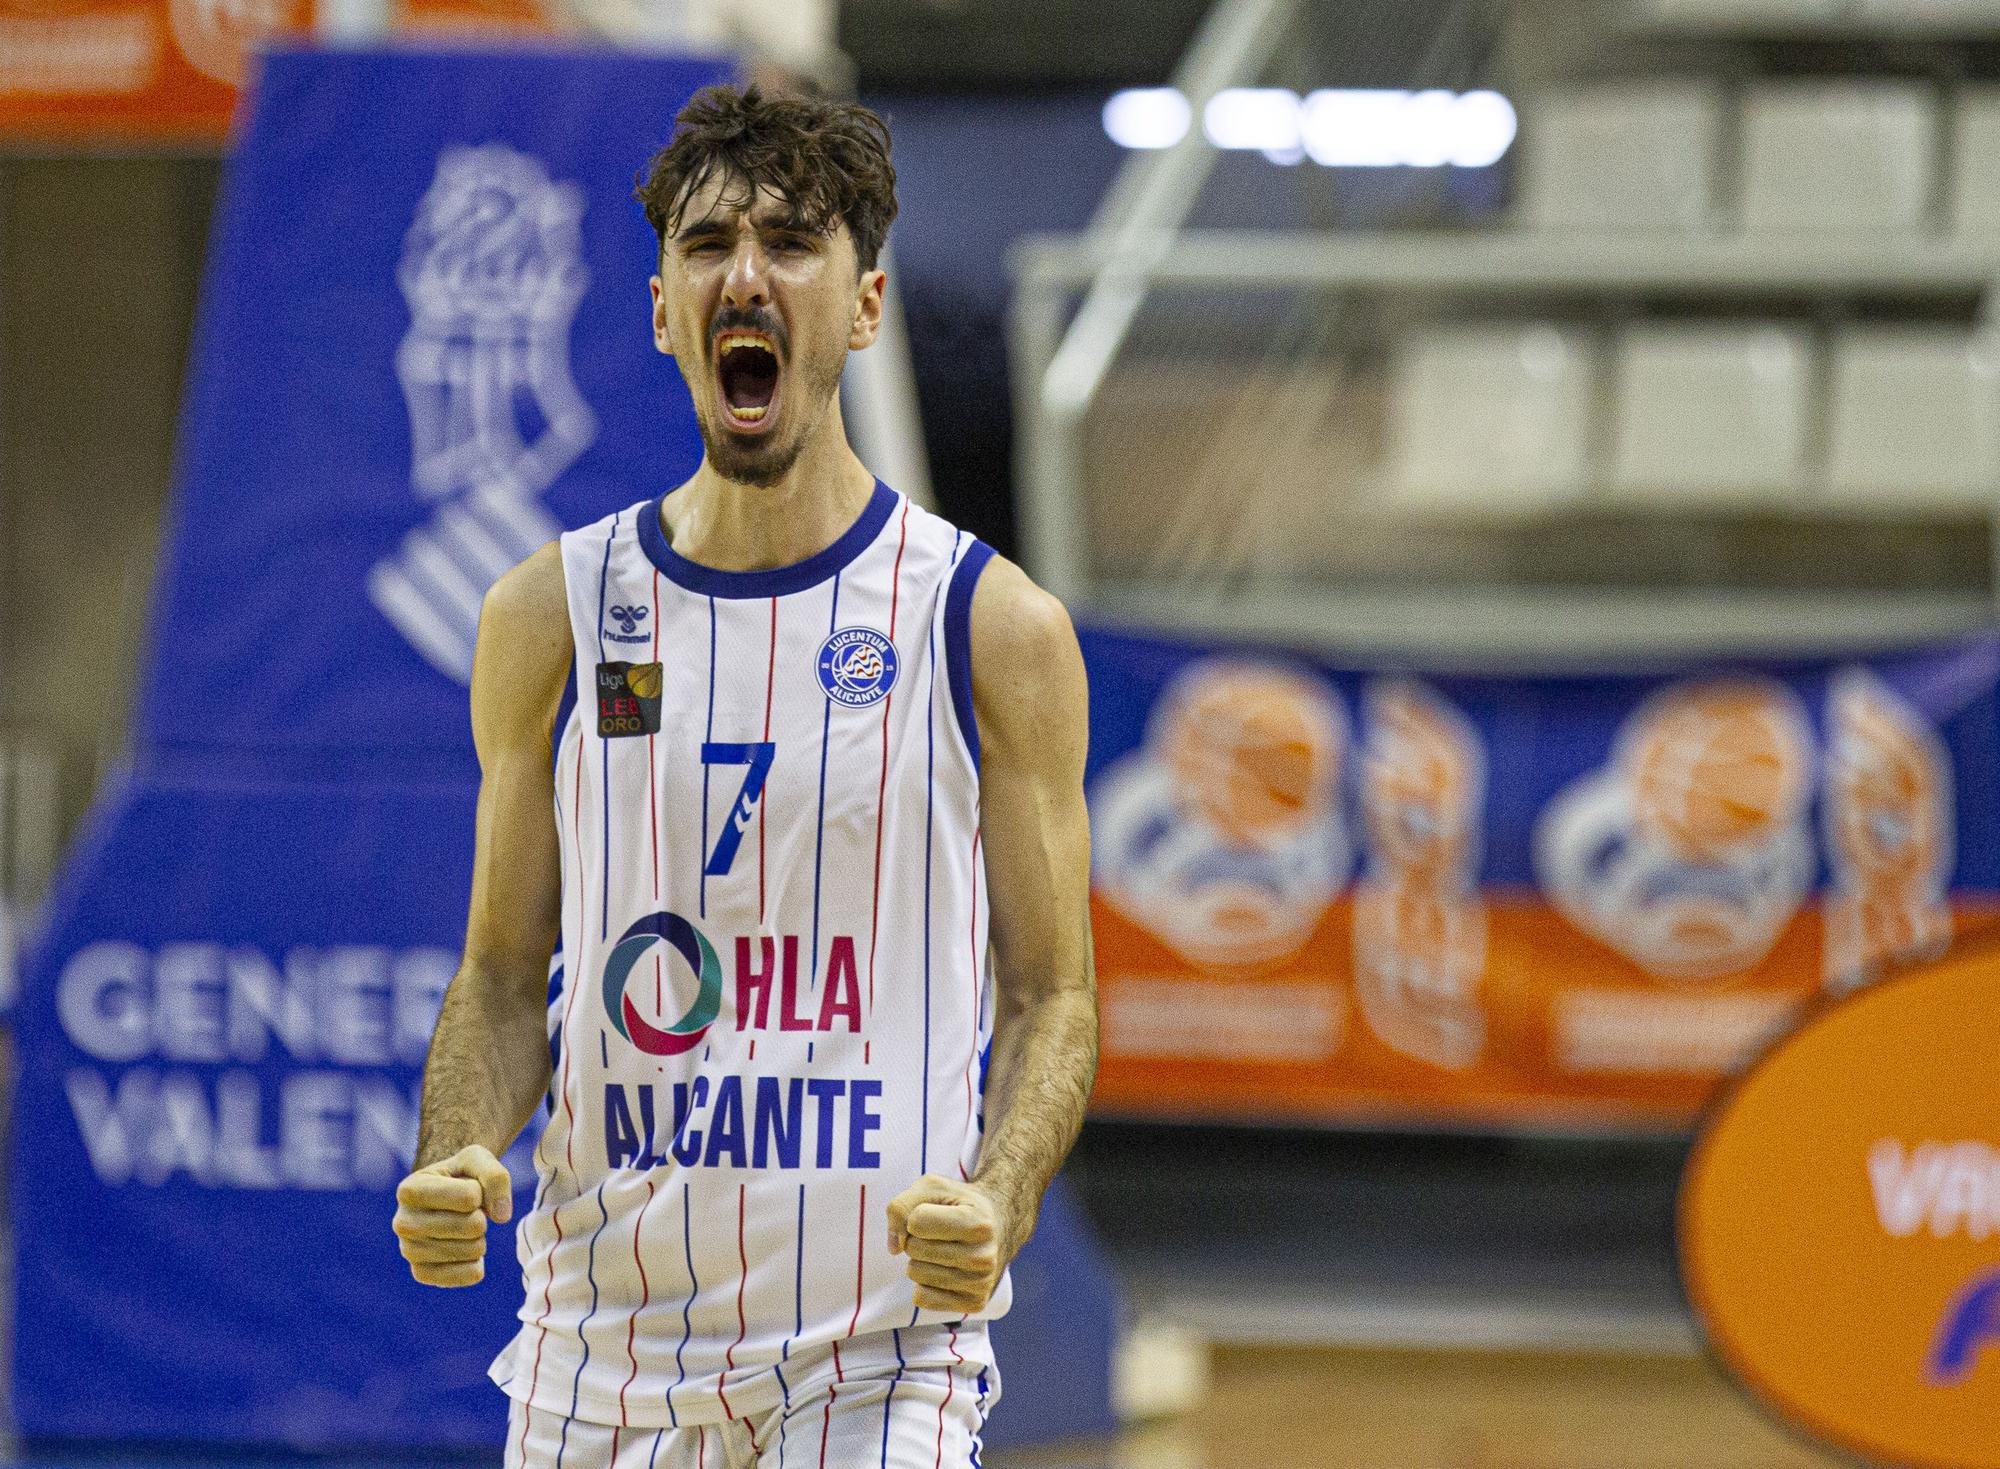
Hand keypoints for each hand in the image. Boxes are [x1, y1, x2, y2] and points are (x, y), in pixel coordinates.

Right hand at [393, 1145, 512, 1286]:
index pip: (470, 1197)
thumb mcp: (477, 1158)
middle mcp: (402, 1223)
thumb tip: (502, 1216)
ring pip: (472, 1250)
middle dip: (482, 1216)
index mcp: (409, 1190)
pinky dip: (478, 1262)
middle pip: (472, 1226)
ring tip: (465, 1227)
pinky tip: (467, 1249)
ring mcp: (409, 1251)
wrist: (444, 1198)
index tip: (467, 1188)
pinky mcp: (422, 1273)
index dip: (480, 1191)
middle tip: (469, 1212)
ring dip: (480, 1238)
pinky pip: (469, 1274)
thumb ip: (495, 1176)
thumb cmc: (460, 1176)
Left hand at [885, 1173, 1008, 1314]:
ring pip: (915, 1274)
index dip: (917, 1214)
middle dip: (917, 1238)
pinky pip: (922, 1298)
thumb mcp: (932, 1188)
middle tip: (939, 1233)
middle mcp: (983, 1257)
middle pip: (914, 1249)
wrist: (999, 1226)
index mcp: (978, 1223)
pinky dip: (924, 1283)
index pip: (916, 1222)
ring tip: (943, 1250)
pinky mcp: (973, 1303)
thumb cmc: (960, 1204)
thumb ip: (902, 1206)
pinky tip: (944, 1270)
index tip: (935, 1213)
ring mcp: (980, 1283)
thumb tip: (894, 1247)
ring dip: (920, 1260)